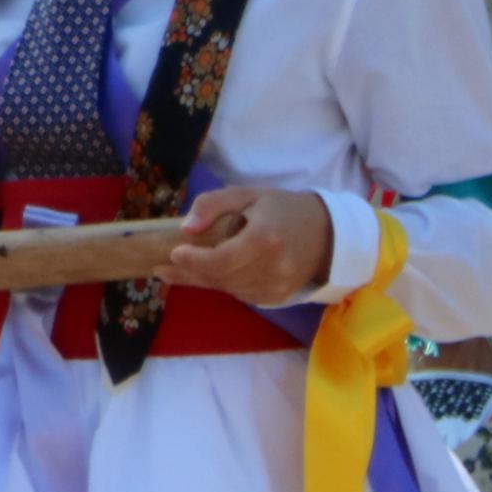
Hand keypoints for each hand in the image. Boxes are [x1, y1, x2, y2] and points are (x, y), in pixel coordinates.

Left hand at [161, 185, 333, 305]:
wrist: (327, 233)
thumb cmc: (282, 209)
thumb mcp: (247, 194)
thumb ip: (213, 204)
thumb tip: (185, 228)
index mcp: (266, 239)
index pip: (221, 260)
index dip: (195, 260)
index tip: (174, 252)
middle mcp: (273, 267)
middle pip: (220, 277)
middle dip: (190, 272)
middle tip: (164, 266)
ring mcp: (277, 286)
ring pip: (227, 289)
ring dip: (205, 279)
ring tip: (183, 267)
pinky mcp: (278, 297)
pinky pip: (240, 295)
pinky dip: (224, 284)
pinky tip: (215, 272)